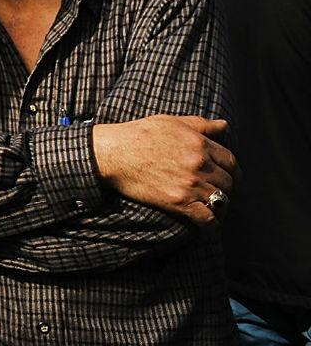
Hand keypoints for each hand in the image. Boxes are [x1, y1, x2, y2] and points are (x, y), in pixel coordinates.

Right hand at [93, 115, 235, 222]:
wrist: (112, 154)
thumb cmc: (138, 134)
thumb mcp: (170, 122)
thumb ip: (201, 124)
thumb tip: (225, 125)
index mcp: (199, 143)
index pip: (231, 162)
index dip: (233, 171)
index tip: (228, 177)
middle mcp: (199, 164)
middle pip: (229, 182)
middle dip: (227, 188)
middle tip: (218, 191)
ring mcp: (190, 184)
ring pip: (222, 201)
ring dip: (220, 205)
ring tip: (214, 207)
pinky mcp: (178, 202)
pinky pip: (208, 218)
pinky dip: (212, 222)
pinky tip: (207, 220)